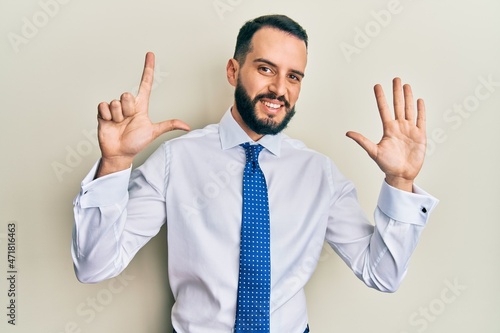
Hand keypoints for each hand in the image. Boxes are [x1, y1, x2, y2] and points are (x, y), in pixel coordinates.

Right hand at [96, 52, 189, 176]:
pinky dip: (107, 116)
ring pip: (116, 102)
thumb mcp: (153, 132)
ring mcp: (115, 108)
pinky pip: (104, 105)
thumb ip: (168, 125)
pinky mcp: (103, 112)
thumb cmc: (136, 143)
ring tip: (119, 124)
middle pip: (127, 95)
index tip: (150, 54)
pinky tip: (109, 123)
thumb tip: (187, 126)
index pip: (146, 83)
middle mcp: (128, 104)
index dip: (148, 68)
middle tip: (128, 121)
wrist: (119, 153)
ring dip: (118, 116)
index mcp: (141, 106)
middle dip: (128, 109)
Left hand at [346, 77, 425, 191]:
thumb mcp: (373, 151)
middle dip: (397, 92)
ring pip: (409, 109)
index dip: (381, 97)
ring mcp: (410, 130)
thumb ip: (362, 141)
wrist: (401, 175)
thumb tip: (348, 133)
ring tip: (406, 85)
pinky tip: (419, 101)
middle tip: (396, 79)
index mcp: (388, 129)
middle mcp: (399, 127)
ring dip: (408, 97)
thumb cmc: (387, 165)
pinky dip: (421, 110)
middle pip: (398, 105)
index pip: (384, 109)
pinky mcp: (420, 135)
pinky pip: (421, 120)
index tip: (377, 85)